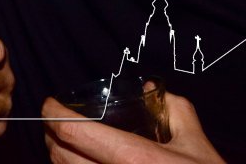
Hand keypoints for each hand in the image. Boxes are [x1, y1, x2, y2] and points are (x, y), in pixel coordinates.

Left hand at [42, 90, 225, 162]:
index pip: (73, 132)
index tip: (49, 104)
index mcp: (132, 158)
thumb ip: (176, 110)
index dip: (53, 114)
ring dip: (58, 157)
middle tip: (56, 123)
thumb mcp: (196, 145)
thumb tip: (152, 88)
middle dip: (51, 135)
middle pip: (60, 155)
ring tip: (64, 144)